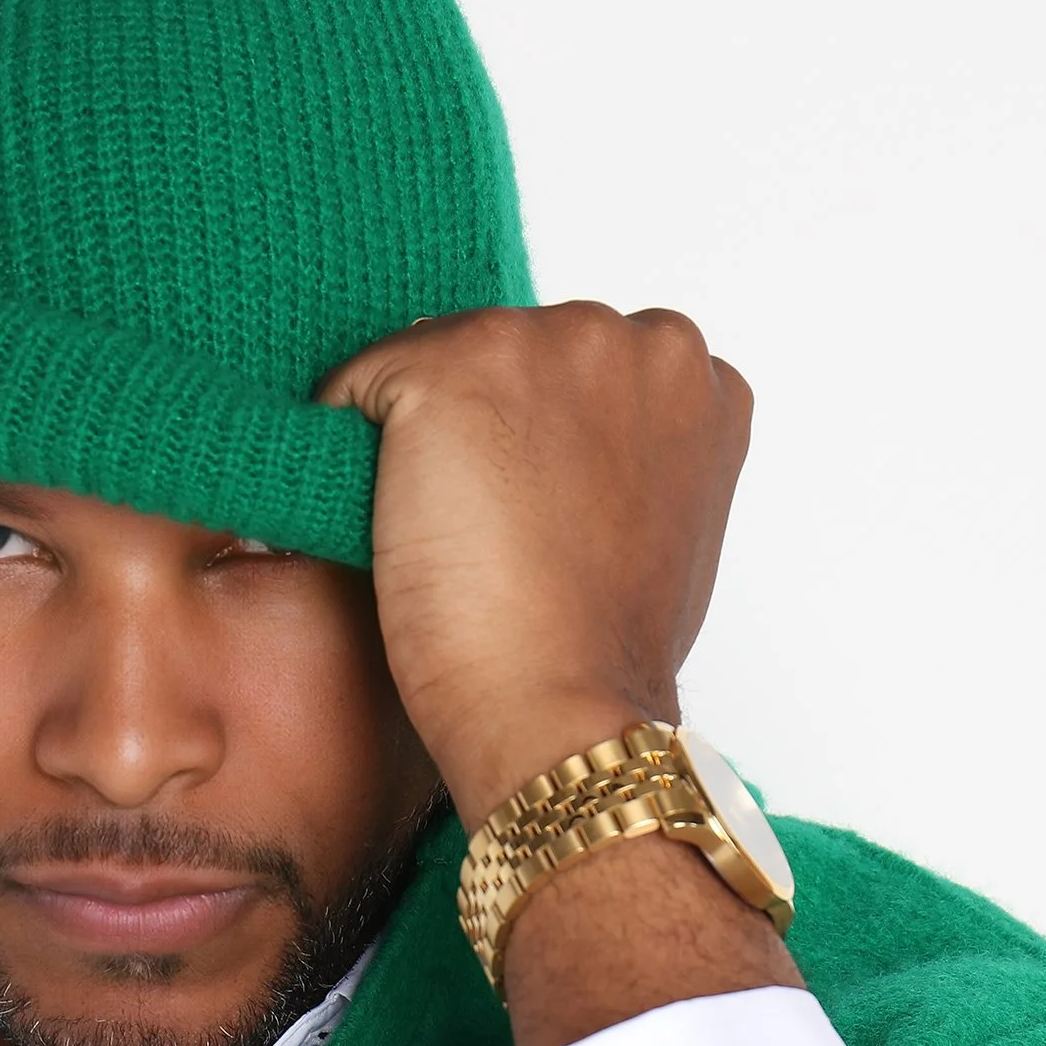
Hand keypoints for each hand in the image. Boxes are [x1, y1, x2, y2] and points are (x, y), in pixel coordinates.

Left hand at [315, 301, 754, 828]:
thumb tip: (556, 443)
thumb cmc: (602, 650)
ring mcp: (549, 343)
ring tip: (447, 533)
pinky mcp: (454, 366)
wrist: (558, 708)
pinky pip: (358, 382)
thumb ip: (628, 452)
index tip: (529, 515)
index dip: (536, 441)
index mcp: (700, 378)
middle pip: (508, 351)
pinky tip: (390, 521)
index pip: (577, 367)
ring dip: (418, 433)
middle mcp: (638, 337)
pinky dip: (345, 441)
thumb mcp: (658, 525)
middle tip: (486, 533)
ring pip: (437, 361)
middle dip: (482, 425)